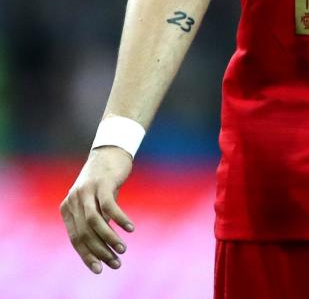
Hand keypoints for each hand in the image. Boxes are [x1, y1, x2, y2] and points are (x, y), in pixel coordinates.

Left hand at [60, 146, 134, 273]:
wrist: (111, 150)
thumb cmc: (105, 179)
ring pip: (94, 223)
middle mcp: (73, 200)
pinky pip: (109, 207)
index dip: (87, 256)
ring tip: (122, 250)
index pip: (75, 239)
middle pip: (84, 234)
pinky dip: (120, 219)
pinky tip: (130, 229)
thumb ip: (95, 219)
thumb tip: (103, 243)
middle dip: (100, 252)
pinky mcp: (102, 184)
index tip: (99, 270)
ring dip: (109, 239)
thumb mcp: (96, 201)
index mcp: (67, 208)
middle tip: (116, 263)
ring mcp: (86, 191)